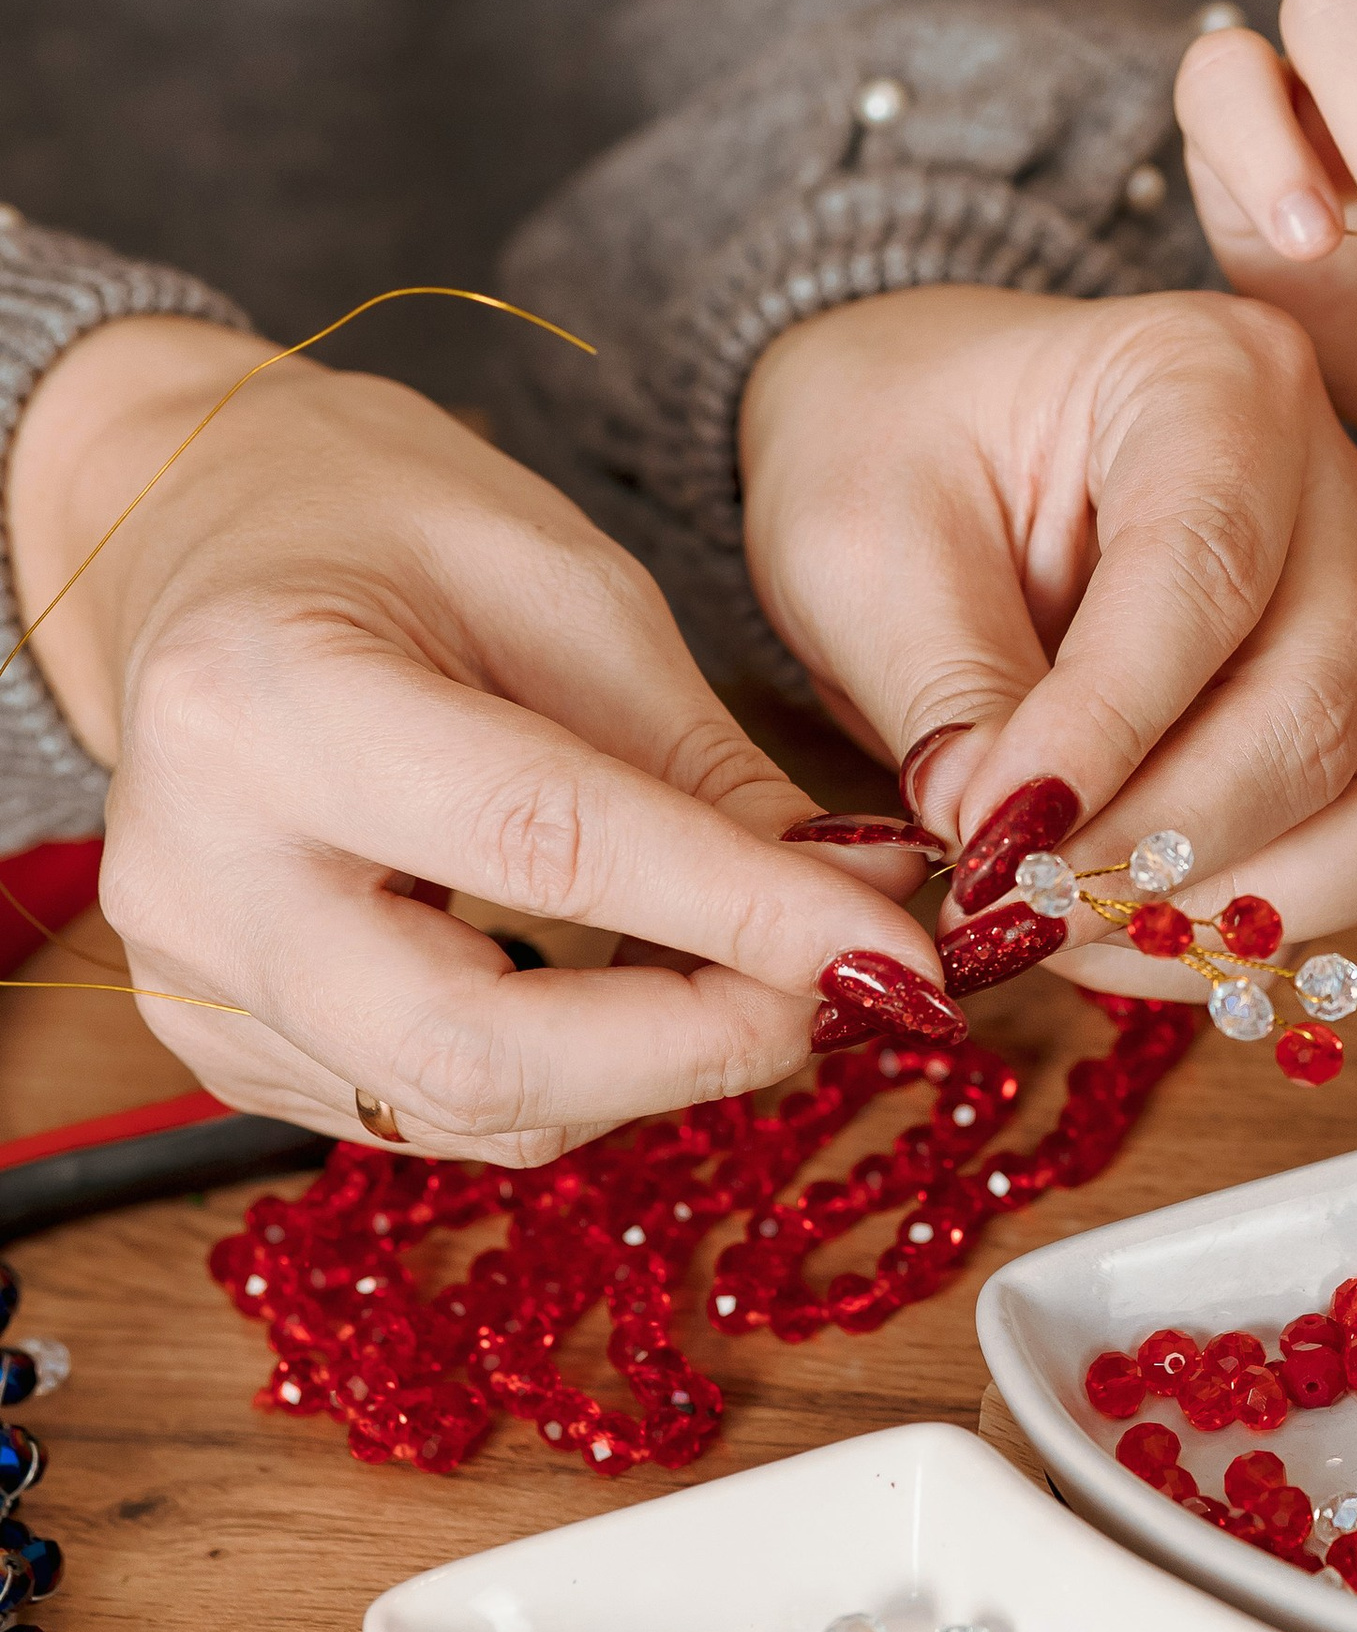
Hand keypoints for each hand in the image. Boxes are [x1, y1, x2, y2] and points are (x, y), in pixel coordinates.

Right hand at [6, 319, 957, 1157]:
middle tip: (845, 993)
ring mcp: (191, 977)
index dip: (737, 915)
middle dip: (696, 1044)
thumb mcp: (564, 587)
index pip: (539, 845)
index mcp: (262, 701)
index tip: (892, 948)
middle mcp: (194, 868)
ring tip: (764, 973)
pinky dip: (568, 1073)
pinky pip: (427, 1105)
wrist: (195, 544)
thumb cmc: (375, 525)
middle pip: (474, 1048)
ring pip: (464, 1105)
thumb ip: (697, 763)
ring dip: (650, 1068)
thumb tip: (853, 905)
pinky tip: (645, 991)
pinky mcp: (217, 1041)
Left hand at [739, 284, 1356, 983]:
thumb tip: (1004, 856)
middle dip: (1157, 845)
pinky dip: (1268, 914)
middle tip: (1008, 914)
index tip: (992, 845)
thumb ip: (942, 691)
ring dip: (1233, 904)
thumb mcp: (861, 545)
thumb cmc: (895, 447)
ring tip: (1068, 934)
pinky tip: (1129, 929)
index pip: (1202, 575)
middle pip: (1313, 706)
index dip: (1105, 736)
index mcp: (1213, 376)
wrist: (933, 430)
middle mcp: (1335, 483)